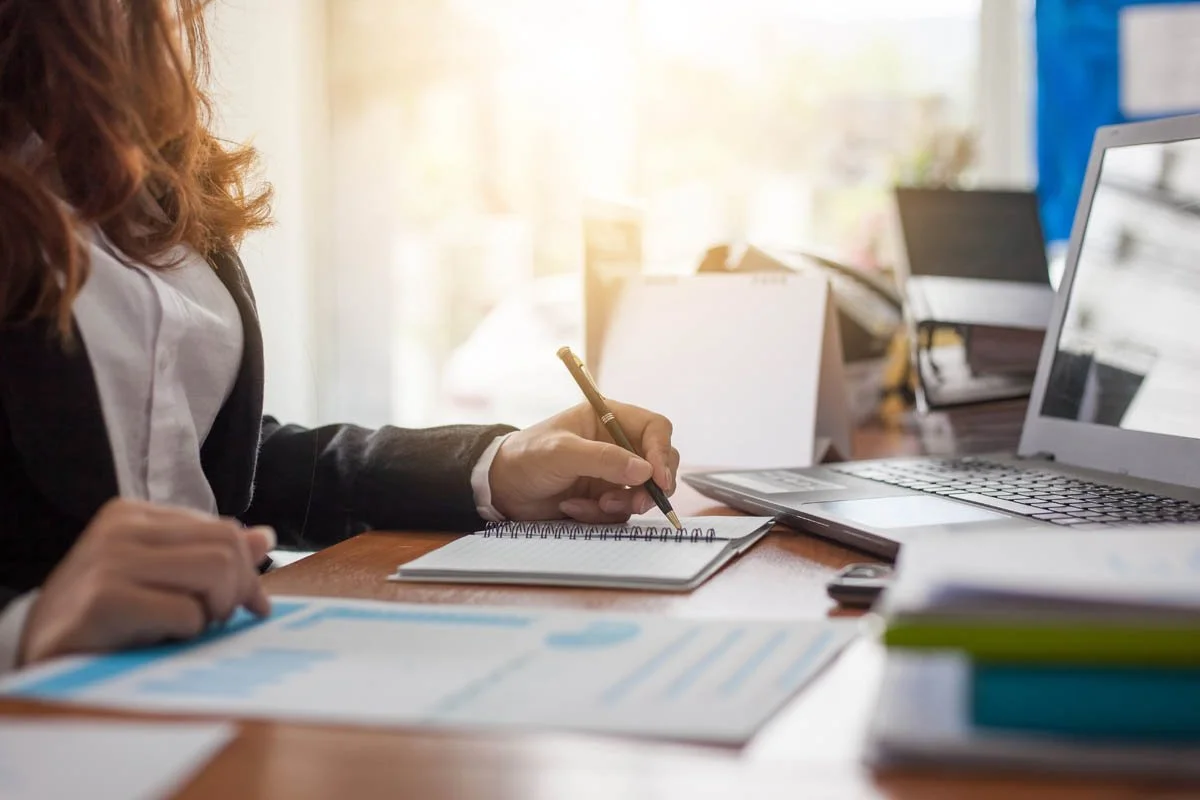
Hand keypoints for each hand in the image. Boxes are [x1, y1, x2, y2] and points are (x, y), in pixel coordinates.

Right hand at [20, 499, 274, 665]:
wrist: (43, 658)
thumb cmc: (108, 621)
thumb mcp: (162, 580)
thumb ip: (208, 555)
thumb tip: (265, 537)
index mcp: (134, 515)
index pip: (224, 530)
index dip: (248, 572)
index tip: (250, 604)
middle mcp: (120, 528)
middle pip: (226, 548)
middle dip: (237, 592)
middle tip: (219, 622)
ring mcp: (109, 560)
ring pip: (216, 572)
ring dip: (213, 613)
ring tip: (188, 629)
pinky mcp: (105, 599)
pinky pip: (187, 613)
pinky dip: (186, 634)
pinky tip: (158, 640)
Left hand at [489, 400, 679, 522]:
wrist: (501, 488)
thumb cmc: (527, 457)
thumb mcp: (562, 453)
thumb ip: (603, 459)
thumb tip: (645, 471)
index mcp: (609, 418)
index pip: (654, 428)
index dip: (662, 451)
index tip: (658, 478)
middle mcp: (617, 443)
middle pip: (659, 462)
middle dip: (651, 485)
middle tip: (638, 502)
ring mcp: (613, 472)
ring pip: (642, 491)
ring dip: (622, 503)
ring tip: (594, 505)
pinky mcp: (605, 496)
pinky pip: (620, 511)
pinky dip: (599, 514)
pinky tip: (572, 507)